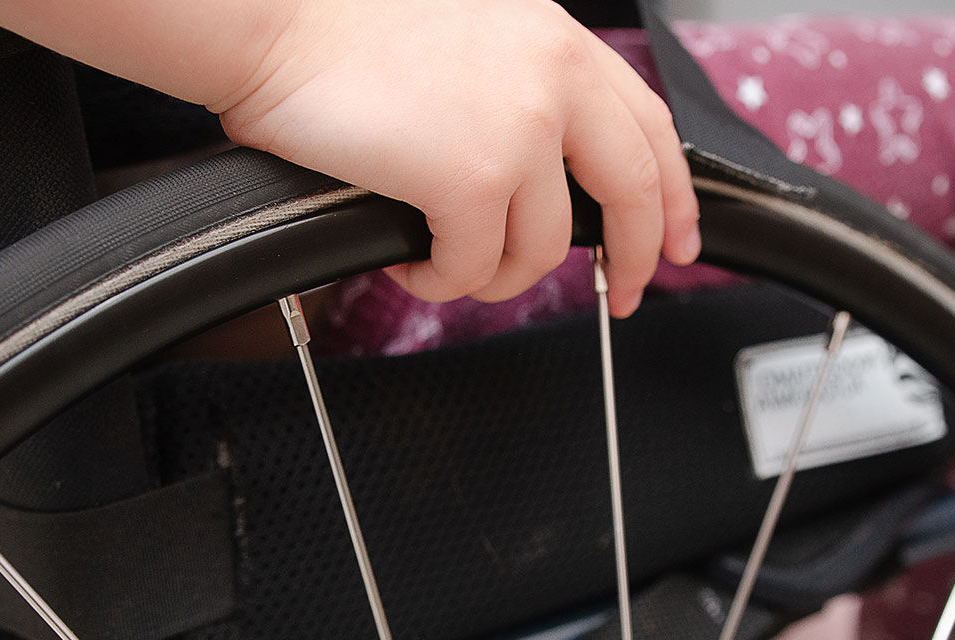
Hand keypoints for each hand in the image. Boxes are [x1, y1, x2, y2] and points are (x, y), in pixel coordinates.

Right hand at [214, 0, 700, 315]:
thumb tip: (542, 174)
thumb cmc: (341, 29)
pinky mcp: (472, 180)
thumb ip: (523, 88)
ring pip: (541, 251)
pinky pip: (473, 269)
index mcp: (558, 42)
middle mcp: (555, 81)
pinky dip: (440, 282)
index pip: (651, 127)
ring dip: (492, 275)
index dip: (674, 194)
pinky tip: (409, 262)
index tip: (679, 238)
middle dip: (638, 258)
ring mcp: (519, 132)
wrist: (275, 20)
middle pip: (633, 195)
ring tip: (444, 263)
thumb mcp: (471, 37)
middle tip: (625, 296)